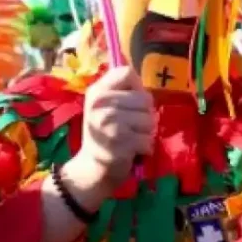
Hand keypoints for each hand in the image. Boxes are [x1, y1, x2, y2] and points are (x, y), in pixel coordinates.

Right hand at [73, 66, 154, 191]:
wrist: (92, 168)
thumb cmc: (104, 133)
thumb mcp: (104, 106)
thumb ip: (121, 90)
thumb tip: (140, 79)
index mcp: (96, 91)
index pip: (127, 73)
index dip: (136, 87)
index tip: (130, 101)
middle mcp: (100, 105)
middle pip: (144, 98)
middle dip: (145, 114)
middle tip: (131, 126)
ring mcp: (110, 124)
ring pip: (149, 119)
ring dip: (146, 132)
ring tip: (131, 138)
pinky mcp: (121, 144)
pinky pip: (148, 139)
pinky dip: (145, 147)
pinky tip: (133, 151)